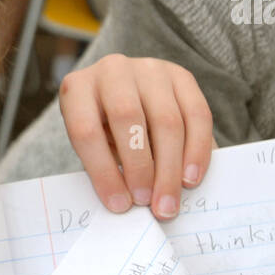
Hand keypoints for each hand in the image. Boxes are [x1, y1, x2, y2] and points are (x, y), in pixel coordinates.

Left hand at [59, 54, 214, 219]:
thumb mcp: (93, 142)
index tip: (118, 205)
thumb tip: (127, 204)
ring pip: (167, 120)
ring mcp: (149, 69)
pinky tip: (191, 179)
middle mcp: (112, 70)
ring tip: (168, 202)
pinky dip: (197, 151)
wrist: (127, 93)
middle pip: (128, 118)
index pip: (86, 131)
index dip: (103, 171)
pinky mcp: (182, 76)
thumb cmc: (103, 127)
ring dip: (170, 168)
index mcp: (78, 87)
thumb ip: (105, 163)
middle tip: (147, 203)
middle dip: (139, 168)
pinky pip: (197, 115)